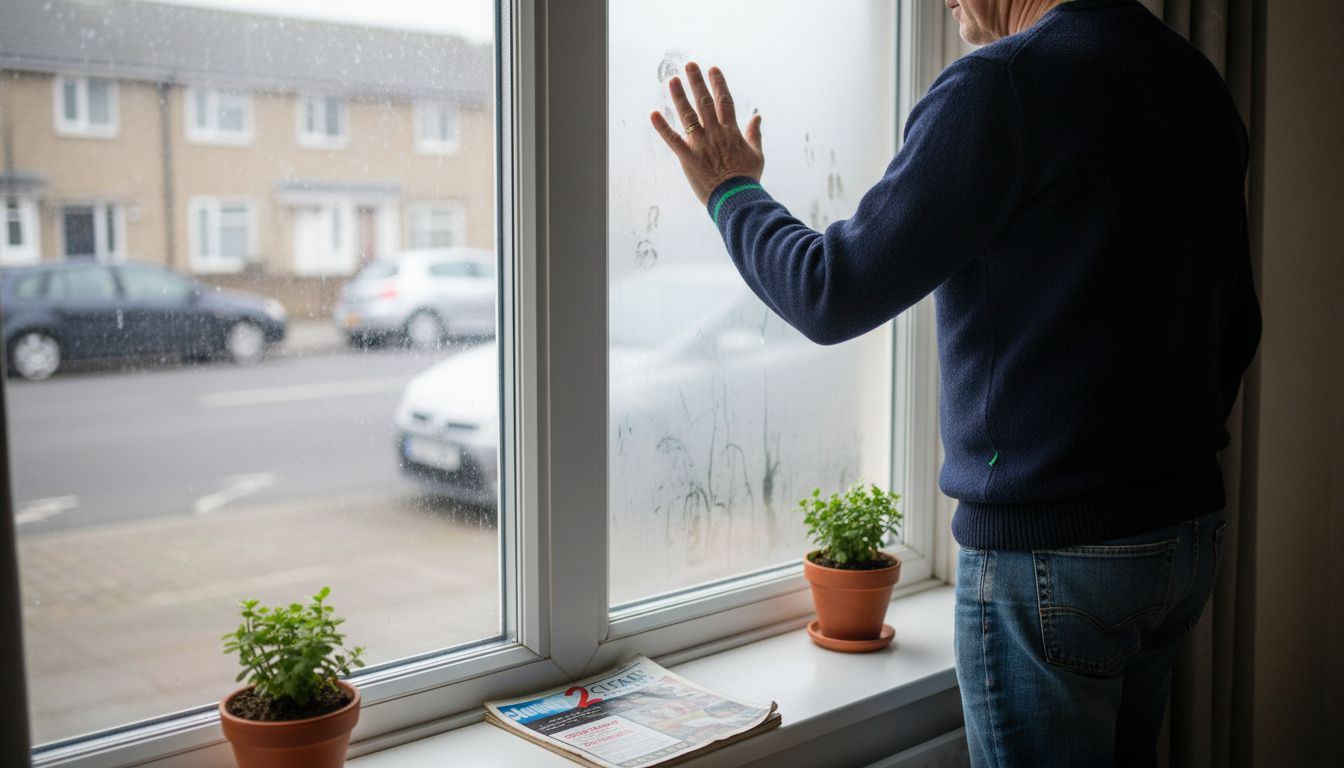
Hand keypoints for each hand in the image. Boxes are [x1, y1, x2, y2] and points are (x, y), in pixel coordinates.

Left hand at [651, 62, 763, 204]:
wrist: (737, 198)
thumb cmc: (747, 179)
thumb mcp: (757, 154)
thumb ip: (755, 134)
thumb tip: (758, 116)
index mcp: (732, 131)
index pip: (724, 101)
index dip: (718, 83)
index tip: (713, 69)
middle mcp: (715, 133)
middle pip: (704, 102)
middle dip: (697, 82)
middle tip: (689, 65)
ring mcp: (701, 144)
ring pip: (688, 115)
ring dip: (679, 96)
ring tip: (673, 80)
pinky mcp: (688, 158)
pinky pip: (673, 140)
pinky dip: (663, 127)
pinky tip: (653, 114)